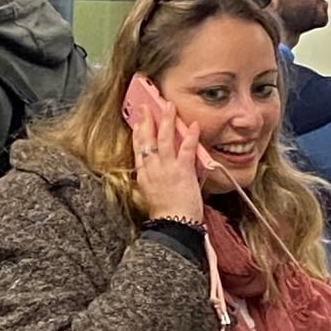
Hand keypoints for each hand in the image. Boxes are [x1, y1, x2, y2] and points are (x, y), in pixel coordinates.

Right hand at [125, 88, 200, 223]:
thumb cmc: (166, 215)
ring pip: (163, 138)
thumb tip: (156, 171)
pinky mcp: (182, 171)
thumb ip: (153, 180)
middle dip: (147, 120)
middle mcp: (152, 168)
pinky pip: (185, 149)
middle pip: (146, 139)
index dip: (137, 132)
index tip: (138, 120)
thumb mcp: (151, 195)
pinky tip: (192, 125)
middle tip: (147, 105)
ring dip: (166, 120)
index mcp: (144, 175)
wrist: (173, 225)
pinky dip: (189, 136)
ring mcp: (167, 168)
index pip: (138, 148)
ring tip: (168, 105)